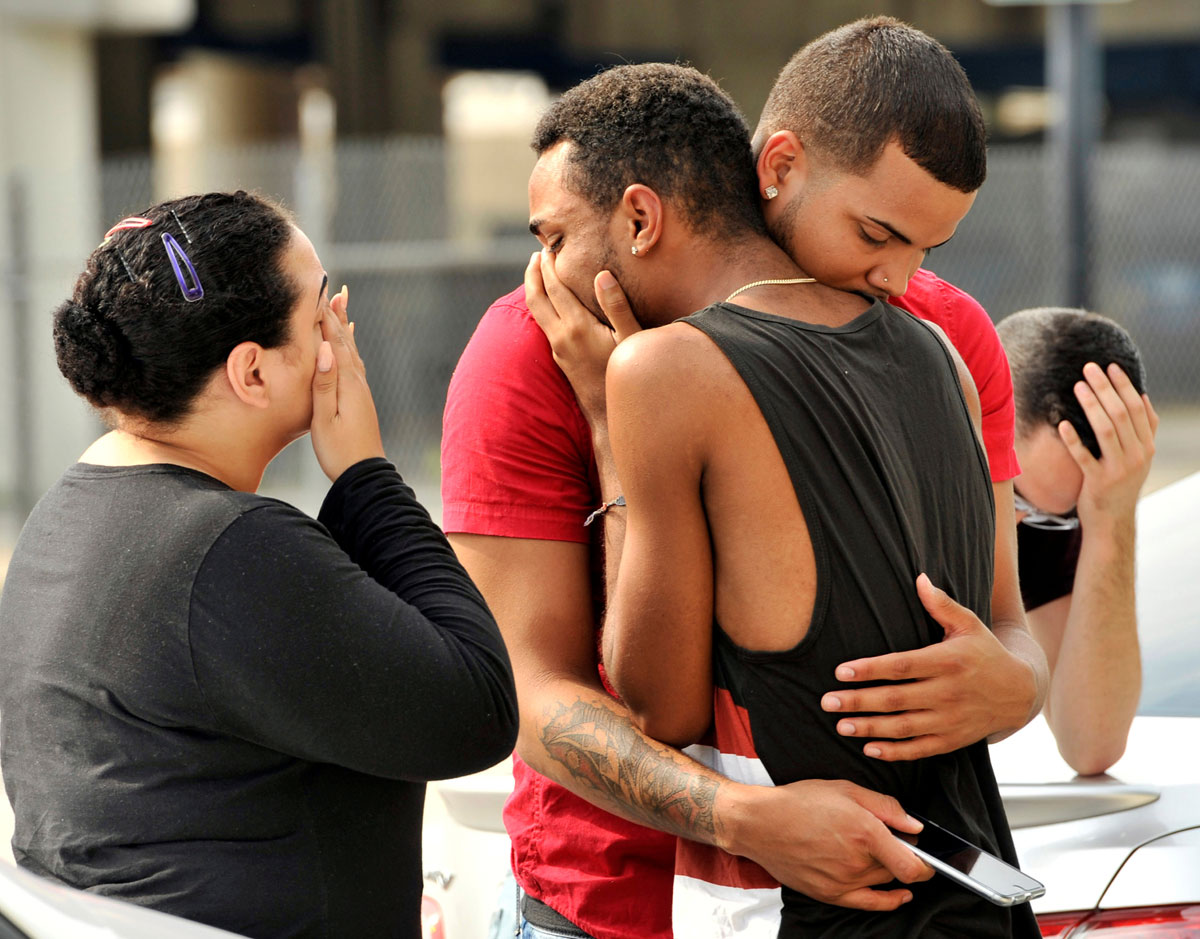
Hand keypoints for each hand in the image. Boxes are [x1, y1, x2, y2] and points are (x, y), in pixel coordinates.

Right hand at [310, 285, 385, 481]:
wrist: (365, 476)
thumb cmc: (339, 452)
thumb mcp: (324, 419)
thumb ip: (324, 384)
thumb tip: (326, 350)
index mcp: (347, 384)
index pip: (334, 342)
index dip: (326, 317)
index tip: (318, 292)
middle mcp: (358, 382)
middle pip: (346, 341)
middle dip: (338, 315)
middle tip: (335, 289)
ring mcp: (361, 391)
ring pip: (352, 350)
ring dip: (345, 327)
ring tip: (343, 306)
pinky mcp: (361, 400)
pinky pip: (355, 364)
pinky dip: (350, 348)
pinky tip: (349, 346)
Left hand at [524, 249, 640, 422]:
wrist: (609, 416)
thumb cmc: (626, 376)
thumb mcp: (630, 340)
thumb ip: (616, 306)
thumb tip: (602, 275)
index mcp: (577, 327)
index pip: (556, 288)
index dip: (550, 266)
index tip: (550, 247)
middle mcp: (561, 337)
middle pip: (536, 298)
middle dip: (533, 273)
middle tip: (537, 253)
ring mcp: (558, 349)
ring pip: (536, 312)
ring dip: (534, 289)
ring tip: (538, 271)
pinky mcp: (559, 358)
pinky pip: (543, 324)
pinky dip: (541, 305)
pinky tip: (550, 302)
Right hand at [721, 778, 931, 910]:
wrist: (761, 823)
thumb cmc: (799, 802)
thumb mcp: (845, 789)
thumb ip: (886, 807)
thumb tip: (915, 826)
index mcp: (865, 832)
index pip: (912, 864)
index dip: (927, 863)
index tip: (928, 856)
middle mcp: (856, 861)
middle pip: (898, 870)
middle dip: (902, 856)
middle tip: (891, 841)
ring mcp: (842, 881)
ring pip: (883, 883)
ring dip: (888, 870)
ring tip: (874, 851)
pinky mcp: (829, 894)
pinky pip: (869, 904)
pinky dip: (888, 901)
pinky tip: (899, 896)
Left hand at [820, 574, 1036, 759]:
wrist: (1019, 692)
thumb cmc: (986, 652)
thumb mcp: (969, 624)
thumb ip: (941, 604)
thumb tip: (919, 577)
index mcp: (948, 661)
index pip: (902, 666)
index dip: (870, 669)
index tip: (841, 671)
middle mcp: (949, 692)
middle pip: (896, 699)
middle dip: (859, 701)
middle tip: (827, 701)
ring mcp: (951, 720)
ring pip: (904, 727)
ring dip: (870, 728)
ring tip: (840, 725)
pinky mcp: (953, 740)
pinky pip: (920, 750)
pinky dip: (895, 752)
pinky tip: (869, 748)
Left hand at [1062, 362, 1157, 531]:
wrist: (1113, 521)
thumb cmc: (1120, 483)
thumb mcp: (1139, 456)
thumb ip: (1144, 430)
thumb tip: (1143, 397)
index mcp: (1147, 446)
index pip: (1137, 408)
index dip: (1124, 386)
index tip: (1110, 366)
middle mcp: (1137, 456)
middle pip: (1121, 414)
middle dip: (1105, 388)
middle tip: (1089, 368)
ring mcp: (1119, 469)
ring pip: (1106, 430)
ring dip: (1091, 405)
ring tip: (1077, 386)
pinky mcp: (1098, 482)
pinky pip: (1084, 457)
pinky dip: (1073, 440)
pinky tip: (1062, 424)